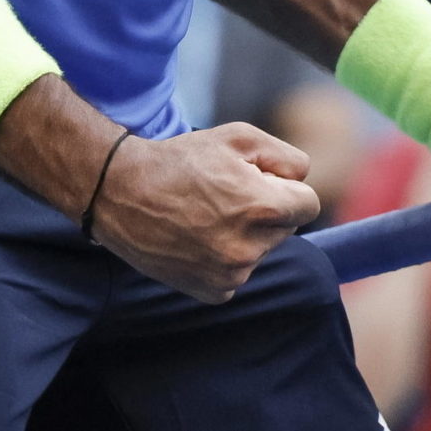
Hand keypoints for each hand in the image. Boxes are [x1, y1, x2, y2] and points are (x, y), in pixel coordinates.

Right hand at [86, 123, 320, 303]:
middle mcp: (250, 247)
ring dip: (246, 234)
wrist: (122, 193)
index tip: (260, 181)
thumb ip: (286, 158)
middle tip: (225, 195)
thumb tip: (302, 182)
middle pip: (286, 228)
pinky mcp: (213, 292)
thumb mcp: (238, 137)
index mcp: (262, 207)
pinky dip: (225, 258)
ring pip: (261, 250)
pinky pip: (238, 273)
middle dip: (266, 210)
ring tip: (206, 215)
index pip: (309, 204)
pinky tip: (197, 238)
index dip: (286, 188)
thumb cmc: (181, 160)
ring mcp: (231, 275)